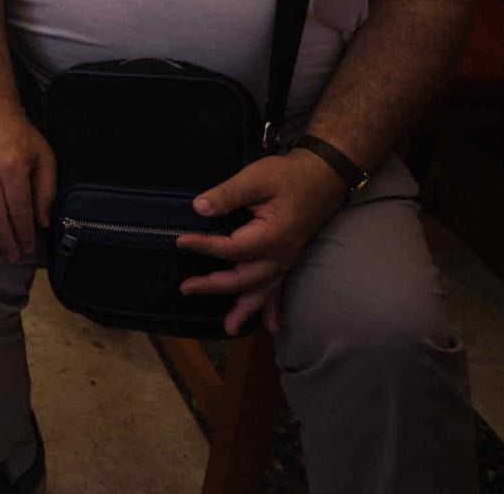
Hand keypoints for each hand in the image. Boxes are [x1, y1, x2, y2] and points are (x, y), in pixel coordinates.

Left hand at [175, 150, 347, 334]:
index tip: (180, 241)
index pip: (232, 249)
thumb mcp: (256, 178)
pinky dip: (275, 308)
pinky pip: (280, 288)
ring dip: (245, 309)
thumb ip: (228, 194)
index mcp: (271, 236)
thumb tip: (199, 208)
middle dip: (214, 285)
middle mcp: (280, 255)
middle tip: (186, 288)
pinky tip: (273, 327)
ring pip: (263, 291)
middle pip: (243, 278)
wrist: (323, 177)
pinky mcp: (288, 258)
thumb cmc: (289, 176)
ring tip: (228, 328)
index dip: (205, 247)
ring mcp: (286, 260)